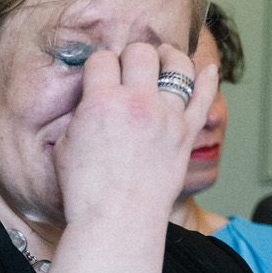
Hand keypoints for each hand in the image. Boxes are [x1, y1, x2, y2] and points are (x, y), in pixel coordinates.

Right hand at [55, 41, 218, 228]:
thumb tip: (91, 102)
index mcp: (100, 103)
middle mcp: (137, 102)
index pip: (102, 59)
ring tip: (163, 59)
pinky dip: (207, 79)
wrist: (116, 220)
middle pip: (141, 52)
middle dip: (131, 55)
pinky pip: (204, 96)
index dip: (98, 64)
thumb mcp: (64, 147)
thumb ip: (81, 116)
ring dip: (168, 56)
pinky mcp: (187, 132)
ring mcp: (166, 115)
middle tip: (128, 65)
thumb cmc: (85, 191)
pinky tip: (206, 70)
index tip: (99, 73)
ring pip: (177, 65)